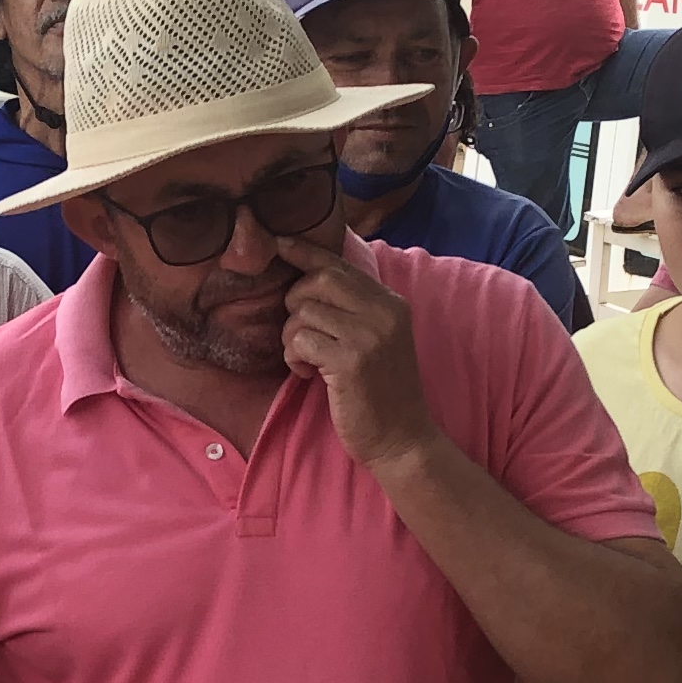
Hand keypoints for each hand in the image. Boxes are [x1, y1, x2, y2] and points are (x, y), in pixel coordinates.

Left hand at [274, 234, 439, 469]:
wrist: (402, 440)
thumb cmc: (380, 393)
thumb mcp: (376, 341)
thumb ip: (353, 310)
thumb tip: (308, 278)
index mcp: (391, 303)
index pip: (340, 265)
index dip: (305, 252)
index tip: (279, 243)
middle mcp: (384, 312)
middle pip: (317, 280)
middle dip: (295, 305)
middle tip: (302, 336)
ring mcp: (369, 335)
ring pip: (303, 312)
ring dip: (292, 338)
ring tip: (307, 361)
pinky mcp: (351, 361)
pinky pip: (300, 340)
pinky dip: (294, 357)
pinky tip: (308, 374)